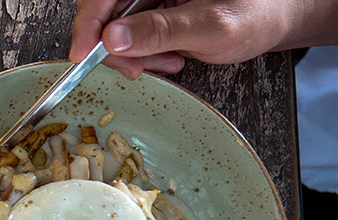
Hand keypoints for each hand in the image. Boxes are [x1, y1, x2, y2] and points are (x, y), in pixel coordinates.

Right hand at [69, 0, 312, 78]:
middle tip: (135, 69)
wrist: (276, 20)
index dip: (89, 24)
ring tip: (168, 63)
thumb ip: (161, 31)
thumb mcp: (210, 26)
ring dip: (134, 55)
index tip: (83, 54)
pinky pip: (131, 36)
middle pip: (105, 12)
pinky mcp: (153, 10)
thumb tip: (113, 38)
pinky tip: (170, 58)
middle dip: (115, 46)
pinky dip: (144, 55)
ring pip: (115, 28)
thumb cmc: (257, 14)